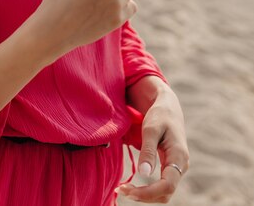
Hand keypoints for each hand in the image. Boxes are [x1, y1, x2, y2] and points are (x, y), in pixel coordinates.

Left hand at [118, 88, 188, 202]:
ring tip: (124, 189)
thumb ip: (148, 151)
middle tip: (121, 190)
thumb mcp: (150, 129)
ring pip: (164, 193)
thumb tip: (144, 174)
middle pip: (166, 193)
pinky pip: (161, 186)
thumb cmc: (159, 115)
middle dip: (144, 196)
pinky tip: (133, 186)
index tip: (128, 191)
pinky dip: (147, 190)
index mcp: (179, 156)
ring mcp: (177, 168)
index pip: (168, 185)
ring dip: (145, 195)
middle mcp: (181, 166)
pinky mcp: (170, 167)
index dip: (149, 193)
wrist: (167, 107)